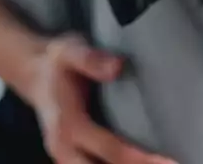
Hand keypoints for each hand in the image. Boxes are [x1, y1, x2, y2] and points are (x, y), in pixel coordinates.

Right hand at [17, 33, 175, 163]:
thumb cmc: (57, 62)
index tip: (168, 161)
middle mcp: (64, 148)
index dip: (139, 158)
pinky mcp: (70, 158)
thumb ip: (92, 59)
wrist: (34, 72)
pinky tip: (143, 162)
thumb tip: (117, 67)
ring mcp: (65, 157)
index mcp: (69, 124)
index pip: (109, 148)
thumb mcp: (70, 51)